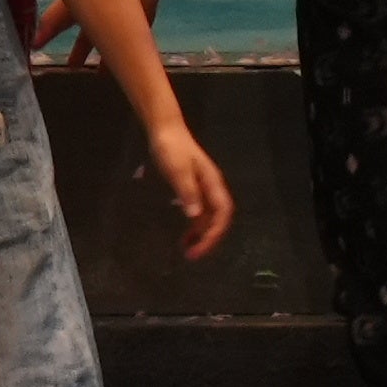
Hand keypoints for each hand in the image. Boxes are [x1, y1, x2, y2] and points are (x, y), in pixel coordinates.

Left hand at [146, 118, 238, 258]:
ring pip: (209, 217)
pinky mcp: (193, 187)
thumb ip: (187, 191)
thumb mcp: (177, 169)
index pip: (222, 213)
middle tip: (192, 256)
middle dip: (209, 239)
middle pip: (219, 218)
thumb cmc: (171, 148)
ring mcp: (203, 188)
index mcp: (212, 183)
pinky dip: (194, 226)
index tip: (199, 249)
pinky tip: (183, 233)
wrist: (165, 130)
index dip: (214, 233)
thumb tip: (194, 216)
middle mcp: (212, 187)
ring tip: (187, 250)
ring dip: (201, 235)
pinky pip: (199, 212)